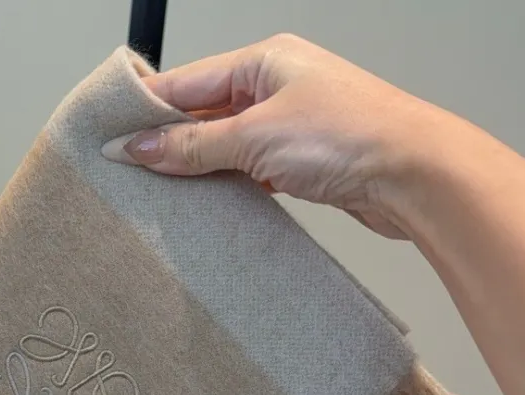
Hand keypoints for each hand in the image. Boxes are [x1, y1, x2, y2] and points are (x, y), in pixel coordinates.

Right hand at [102, 35, 461, 238]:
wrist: (414, 175)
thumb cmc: (350, 136)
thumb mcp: (255, 137)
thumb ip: (192, 146)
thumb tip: (138, 148)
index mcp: (264, 60)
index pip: (186, 82)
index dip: (145, 111)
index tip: (110, 138)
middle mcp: (277, 85)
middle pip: (203, 113)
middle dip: (168, 142)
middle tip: (130, 171)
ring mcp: (290, 123)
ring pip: (225, 145)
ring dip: (197, 168)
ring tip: (162, 192)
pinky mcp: (302, 160)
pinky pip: (248, 169)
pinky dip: (226, 185)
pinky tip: (208, 204)